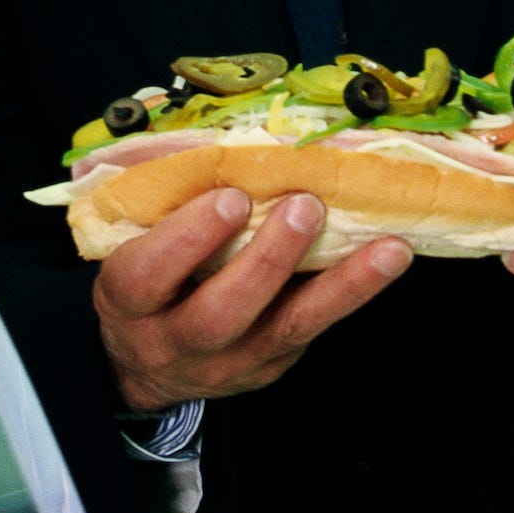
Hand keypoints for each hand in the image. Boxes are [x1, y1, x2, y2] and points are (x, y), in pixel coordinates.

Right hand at [94, 188, 412, 412]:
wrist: (142, 364)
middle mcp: (174, 342)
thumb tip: (219, 145)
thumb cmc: (141, 282)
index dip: (189, 238)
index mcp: (128, 302)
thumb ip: (161, 209)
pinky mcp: (269, 367)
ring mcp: (227, 364)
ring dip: (340, 286)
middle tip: (305, 206)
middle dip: (266, 260)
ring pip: (285, 329)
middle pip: (219, 314)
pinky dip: (350, 293)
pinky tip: (384, 262)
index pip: (149, 275)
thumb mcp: (127, 247)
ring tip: (386, 249)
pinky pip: (311, 330)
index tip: (229, 198)